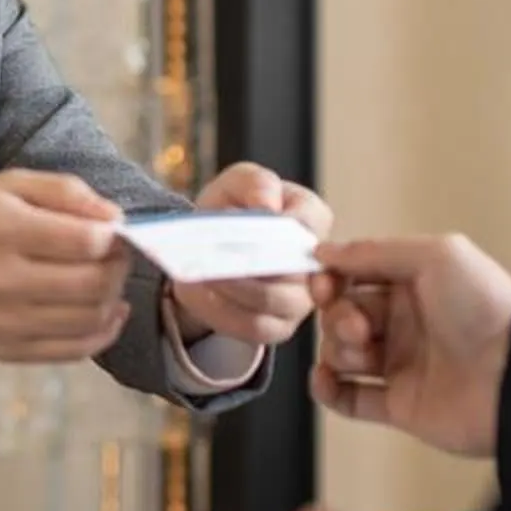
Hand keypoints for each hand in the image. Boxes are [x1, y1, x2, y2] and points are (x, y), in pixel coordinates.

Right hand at [0, 171, 131, 364]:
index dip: (113, 236)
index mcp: (4, 230)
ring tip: (105, 278)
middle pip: (93, 284)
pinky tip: (106, 311)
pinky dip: (103, 332)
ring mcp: (5, 322)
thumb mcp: (10, 185)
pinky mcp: (8, 351)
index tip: (112, 230)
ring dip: (113, 297)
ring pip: (90, 319)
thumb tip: (116, 217)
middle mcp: (2, 280)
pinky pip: (75, 350)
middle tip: (115, 254)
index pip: (86, 241)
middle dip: (118, 266)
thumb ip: (66, 191)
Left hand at [167, 162, 326, 347]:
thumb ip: (256, 183)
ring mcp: (300, 301)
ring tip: (198, 274)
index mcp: (312, 219)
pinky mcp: (277, 327)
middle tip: (217, 255)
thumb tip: (267, 206)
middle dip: (252, 262)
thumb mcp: (239, 182)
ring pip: (270, 301)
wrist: (211, 246)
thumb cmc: (235, 208)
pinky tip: (194, 293)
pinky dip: (219, 310)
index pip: (311, 222)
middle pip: (292, 269)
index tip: (258, 220)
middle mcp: (315, 265)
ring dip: (230, 288)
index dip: (286, 224)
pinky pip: (252, 327)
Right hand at [308, 234, 510, 458]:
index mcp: (415, 285)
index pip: (355, 276)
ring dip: (338, 350)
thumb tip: (326, 252)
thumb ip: (376, 250)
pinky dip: (327, 389)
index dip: (332, 280)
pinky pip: (348, 397)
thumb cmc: (487, 310)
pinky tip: (327, 379)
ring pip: (341, 353)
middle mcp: (406, 323)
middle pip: (343, 314)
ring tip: (364, 353)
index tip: (323, 284)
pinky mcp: (399, 405)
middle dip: (338, 317)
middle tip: (360, 327)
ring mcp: (401, 364)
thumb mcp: (436, 255)